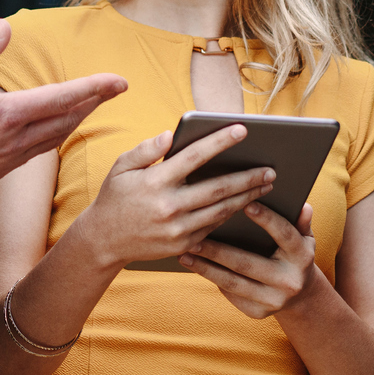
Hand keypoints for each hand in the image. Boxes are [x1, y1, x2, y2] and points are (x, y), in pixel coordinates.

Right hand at [0, 19, 125, 191]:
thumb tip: (5, 26)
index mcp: (6, 114)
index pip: (62, 98)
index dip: (94, 88)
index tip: (120, 81)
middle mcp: (13, 140)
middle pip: (66, 121)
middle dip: (93, 103)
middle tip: (114, 89)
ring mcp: (7, 160)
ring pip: (53, 139)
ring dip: (75, 121)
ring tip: (89, 106)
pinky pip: (35, 153)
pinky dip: (52, 137)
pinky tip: (51, 130)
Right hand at [72, 124, 274, 267]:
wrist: (103, 241)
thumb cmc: (115, 197)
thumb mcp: (121, 167)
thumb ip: (146, 149)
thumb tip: (171, 135)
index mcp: (156, 181)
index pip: (195, 156)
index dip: (220, 141)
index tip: (243, 129)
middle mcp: (169, 206)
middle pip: (217, 188)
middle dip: (247, 178)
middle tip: (271, 169)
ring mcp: (177, 229)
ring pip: (221, 210)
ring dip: (247, 197)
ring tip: (266, 185)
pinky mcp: (182, 245)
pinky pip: (213, 227)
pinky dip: (231, 214)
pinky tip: (246, 204)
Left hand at [182, 202, 319, 318]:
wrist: (299, 295)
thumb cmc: (294, 254)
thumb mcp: (304, 237)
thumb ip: (301, 222)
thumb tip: (303, 206)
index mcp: (302, 257)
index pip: (284, 235)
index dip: (266, 219)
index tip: (246, 203)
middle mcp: (289, 282)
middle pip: (248, 264)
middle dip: (218, 250)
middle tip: (194, 237)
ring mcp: (273, 300)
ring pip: (233, 283)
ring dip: (205, 268)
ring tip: (185, 254)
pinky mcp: (258, 313)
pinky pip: (231, 294)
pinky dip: (212, 279)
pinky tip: (196, 267)